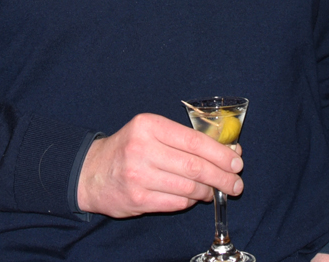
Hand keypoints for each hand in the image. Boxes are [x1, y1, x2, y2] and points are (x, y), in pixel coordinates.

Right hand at [77, 113, 243, 217]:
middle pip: (194, 166)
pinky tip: (195, 196)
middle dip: (222, 176)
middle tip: (237, 183)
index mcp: (149, 126)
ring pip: (188, 187)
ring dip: (208, 190)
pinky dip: (191, 200)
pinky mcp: (137, 199)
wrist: (91, 173)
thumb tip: (228, 151)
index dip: (220, 153)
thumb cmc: (130, 149)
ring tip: (216, 190)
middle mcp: (142, 149)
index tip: (237, 161)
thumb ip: (186, 139)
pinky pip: (176, 202)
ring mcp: (138, 176)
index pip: (194, 140)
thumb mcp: (152, 132)